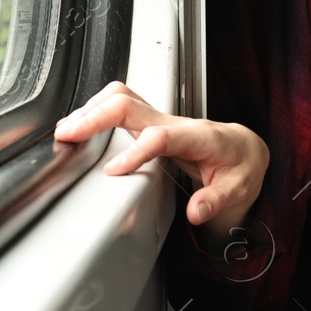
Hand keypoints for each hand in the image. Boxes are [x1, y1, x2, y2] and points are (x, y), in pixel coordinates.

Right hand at [53, 81, 268, 240]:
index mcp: (198, 137)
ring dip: (91, 110)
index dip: (134, 152)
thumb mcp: (239, 188)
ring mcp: (160, 119)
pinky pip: (119, 106)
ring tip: (66, 131)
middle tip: (68, 135)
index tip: (112, 171)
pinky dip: (95, 112)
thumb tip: (197, 212)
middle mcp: (175, 122)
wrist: (243, 147)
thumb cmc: (239, 165)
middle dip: (95, 116)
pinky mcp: (149, 122)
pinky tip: (81, 127)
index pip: (160, 137)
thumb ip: (217, 200)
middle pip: (129, 104)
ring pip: (120, 97)